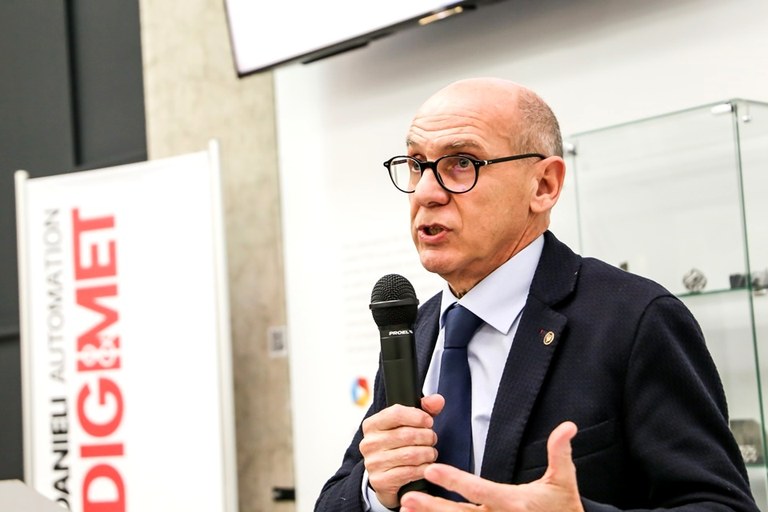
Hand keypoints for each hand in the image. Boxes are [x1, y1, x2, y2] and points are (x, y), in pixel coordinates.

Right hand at [360, 394, 444, 508]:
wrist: (385, 477)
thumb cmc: (398, 446)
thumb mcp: (407, 424)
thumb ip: (424, 409)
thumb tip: (438, 400)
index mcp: (372, 424)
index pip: (396, 413)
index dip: (417, 416)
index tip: (429, 421)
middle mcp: (369, 443)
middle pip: (406, 435)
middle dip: (427, 436)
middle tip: (432, 439)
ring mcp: (373, 463)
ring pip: (410, 454)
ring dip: (427, 453)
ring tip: (431, 453)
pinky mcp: (380, 481)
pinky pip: (409, 472)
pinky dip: (423, 469)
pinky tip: (426, 466)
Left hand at [399, 421, 583, 511]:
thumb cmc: (563, 508)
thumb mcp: (563, 480)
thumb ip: (560, 453)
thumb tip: (567, 427)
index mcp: (513, 502)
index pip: (479, 490)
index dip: (455, 480)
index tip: (433, 469)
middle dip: (432, 505)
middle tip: (408, 496)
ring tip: (406, 508)